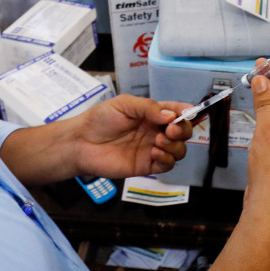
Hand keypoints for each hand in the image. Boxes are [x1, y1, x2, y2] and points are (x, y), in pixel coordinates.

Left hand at [72, 96, 193, 178]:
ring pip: (179, 149)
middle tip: (170, 130)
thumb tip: (171, 115)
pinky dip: (167, 159)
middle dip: (182, 130)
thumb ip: (149, 108)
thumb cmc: (100, 119)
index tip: (188, 112)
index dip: (185, 112)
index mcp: (152, 114)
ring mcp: (152, 149)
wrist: (82, 143)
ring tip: (158, 141)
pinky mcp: (147, 166)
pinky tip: (154, 153)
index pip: (176, 112)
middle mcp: (155, 131)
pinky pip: (167, 165)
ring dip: (175, 145)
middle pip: (182, 132)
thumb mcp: (125, 104)